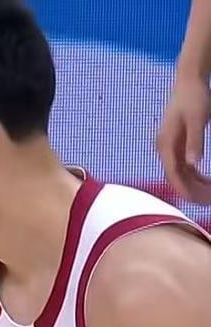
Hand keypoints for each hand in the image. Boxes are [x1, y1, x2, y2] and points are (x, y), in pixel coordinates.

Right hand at [158, 73, 210, 203]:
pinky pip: (182, 166)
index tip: (200, 201)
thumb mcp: (197, 119)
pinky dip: (193, 176)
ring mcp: (169, 147)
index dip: (186, 190)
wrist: (188, 81)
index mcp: (166, 145)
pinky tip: (204, 181)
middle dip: (191, 192)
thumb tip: (193, 164)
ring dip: (193, 185)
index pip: (174, 174)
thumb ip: (194, 142)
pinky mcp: (175, 144)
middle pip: (176, 177)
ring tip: (208, 195)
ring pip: (179, 174)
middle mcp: (164, 149)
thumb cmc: (194, 97)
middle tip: (208, 202)